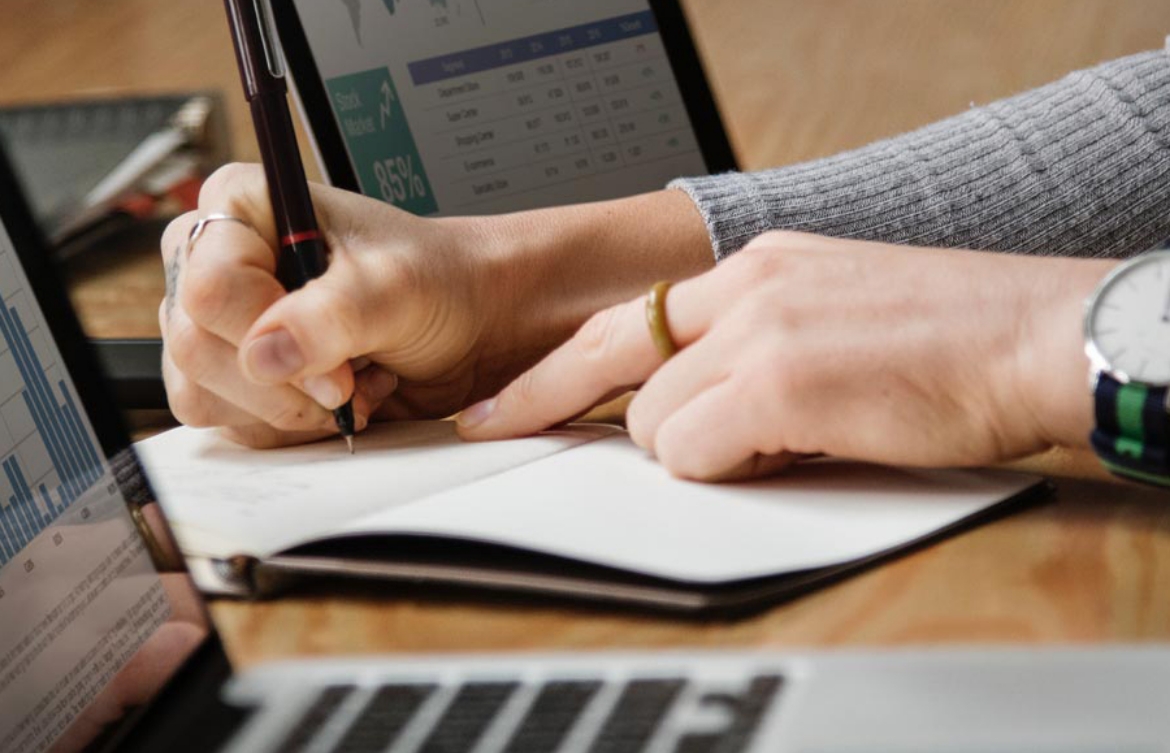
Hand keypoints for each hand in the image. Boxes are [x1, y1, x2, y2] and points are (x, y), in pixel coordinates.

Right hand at [160, 165, 710, 447]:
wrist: (469, 324)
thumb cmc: (438, 282)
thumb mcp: (396, 288)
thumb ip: (333, 315)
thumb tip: (265, 353)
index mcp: (243, 206)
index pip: (209, 286)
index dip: (266, 336)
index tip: (336, 364)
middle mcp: (219, 260)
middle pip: (195, 345)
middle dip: (280, 384)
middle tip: (347, 384)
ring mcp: (222, 322)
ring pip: (201, 390)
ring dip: (283, 409)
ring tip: (348, 385)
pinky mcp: (236, 373)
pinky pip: (226, 420)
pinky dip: (284, 426)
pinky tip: (334, 401)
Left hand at [458, 232, 1116, 478]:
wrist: (1036, 336)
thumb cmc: (952, 340)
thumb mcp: (833, 312)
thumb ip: (757, 343)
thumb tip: (699, 404)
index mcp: (759, 266)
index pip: (628, 316)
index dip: (555, 368)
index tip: (503, 402)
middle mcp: (747, 286)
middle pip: (615, 363)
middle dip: (569, 408)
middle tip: (506, 430)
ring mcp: (759, 330)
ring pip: (653, 420)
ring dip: (697, 450)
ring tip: (778, 442)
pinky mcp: (779, 382)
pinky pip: (692, 451)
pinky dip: (727, 468)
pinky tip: (795, 450)